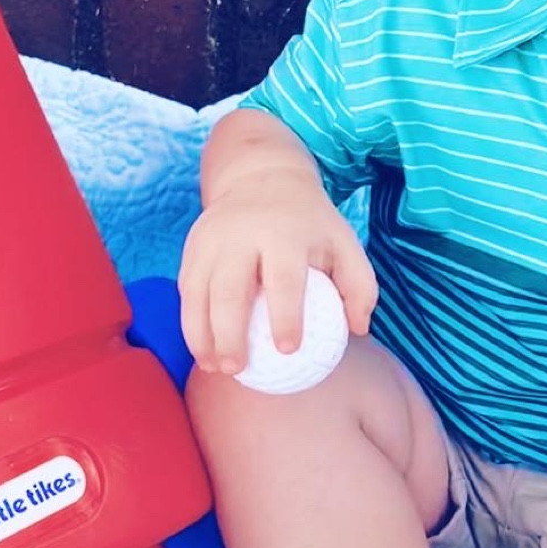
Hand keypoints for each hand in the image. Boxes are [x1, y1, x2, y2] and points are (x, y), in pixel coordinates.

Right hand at [178, 182, 376, 375]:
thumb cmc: (309, 224)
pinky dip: (190, 323)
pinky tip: (203, 351)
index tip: (288, 349)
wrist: (261, 177)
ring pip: (199, 293)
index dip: (285, 315)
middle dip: (229, 334)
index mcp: (285, 234)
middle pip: (231, 290)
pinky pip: (187, 290)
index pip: (284, 279)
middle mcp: (243, 235)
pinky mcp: (192, 246)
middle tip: (238, 370)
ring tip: (215, 368)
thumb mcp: (343, 242)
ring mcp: (212, 240)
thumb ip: (359, 285)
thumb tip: (358, 330)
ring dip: (201, 335)